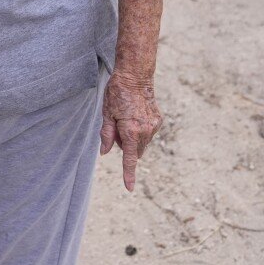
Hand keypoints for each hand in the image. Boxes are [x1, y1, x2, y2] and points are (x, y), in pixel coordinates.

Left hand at [100, 71, 163, 191]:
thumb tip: (104, 152)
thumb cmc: (117, 93)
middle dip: (125, 145)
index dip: (128, 174)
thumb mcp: (106, 114)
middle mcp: (145, 131)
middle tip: (117, 125)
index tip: (129, 188)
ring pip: (141, 143)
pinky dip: (140, 130)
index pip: (129, 159)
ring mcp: (154, 126)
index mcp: (130, 131)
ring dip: (133, 137)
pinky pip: (147, 133)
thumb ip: (106, 135)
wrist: (136, 76)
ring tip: (127, 116)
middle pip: (134, 150)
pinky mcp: (158, 120)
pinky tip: (135, 114)